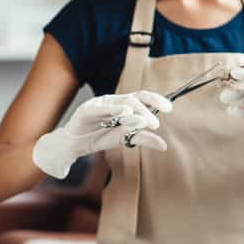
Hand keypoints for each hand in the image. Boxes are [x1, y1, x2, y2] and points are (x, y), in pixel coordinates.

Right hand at [32, 91, 172, 178]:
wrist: (73, 146)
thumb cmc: (98, 138)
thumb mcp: (124, 139)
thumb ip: (143, 139)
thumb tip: (164, 145)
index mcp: (122, 105)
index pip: (142, 97)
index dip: (156, 99)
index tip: (170, 108)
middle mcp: (113, 101)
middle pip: (133, 99)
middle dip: (146, 110)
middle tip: (155, 124)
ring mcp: (100, 104)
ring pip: (120, 103)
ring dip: (134, 111)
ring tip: (144, 121)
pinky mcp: (87, 110)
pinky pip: (102, 108)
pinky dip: (114, 109)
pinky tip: (125, 112)